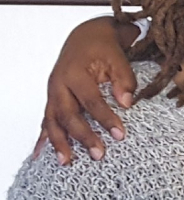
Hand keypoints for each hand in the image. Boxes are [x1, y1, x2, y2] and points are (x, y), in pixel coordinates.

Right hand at [34, 17, 136, 164]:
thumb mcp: (118, 58)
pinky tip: (40, 154)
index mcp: (75, 73)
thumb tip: (127, 103)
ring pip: (52, 121)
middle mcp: (59, 85)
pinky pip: (46, 120)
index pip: (91, 100)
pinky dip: (44, 137)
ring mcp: (53, 93)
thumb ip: (124, 80)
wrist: (86, 37)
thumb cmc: (103, 48)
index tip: (120, 135)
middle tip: (99, 154)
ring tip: (67, 162)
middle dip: (82, 136)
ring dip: (59, 142)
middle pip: (68, 115)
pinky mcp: (52, 99)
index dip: (105, 118)